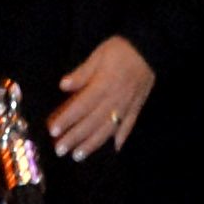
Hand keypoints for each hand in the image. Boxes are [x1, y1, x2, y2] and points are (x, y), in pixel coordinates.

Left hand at [49, 34, 154, 161]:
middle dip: (75, 138)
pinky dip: (122, 137)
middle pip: (92, 122)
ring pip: (108, 128)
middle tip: (60, 150)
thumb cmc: (120, 49)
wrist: (149, 47)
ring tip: (78, 156)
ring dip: (93, 144)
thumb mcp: (98, 55)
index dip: (67, 120)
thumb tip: (63, 86)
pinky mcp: (137, 106)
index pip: (81, 106)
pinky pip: (129, 125)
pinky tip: (115, 149)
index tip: (53, 131)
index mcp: (103, 85)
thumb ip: (82, 73)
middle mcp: (115, 99)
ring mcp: (127, 105)